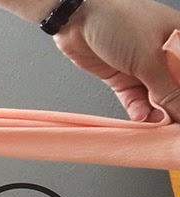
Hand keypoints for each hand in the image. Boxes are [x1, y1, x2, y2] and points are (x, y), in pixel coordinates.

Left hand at [52, 0, 179, 121]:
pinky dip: (138, 112)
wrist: (77, 19)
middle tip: (172, 126)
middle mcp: (164, 56)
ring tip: (156, 125)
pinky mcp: (122, 78)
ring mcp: (142, 68)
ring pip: (156, 99)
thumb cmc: (118, 21)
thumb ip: (168, 89)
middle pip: (175, 90)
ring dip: (156, 114)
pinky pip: (135, 100)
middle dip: (173, 109)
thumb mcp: (150, 59)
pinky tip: (141, 119)